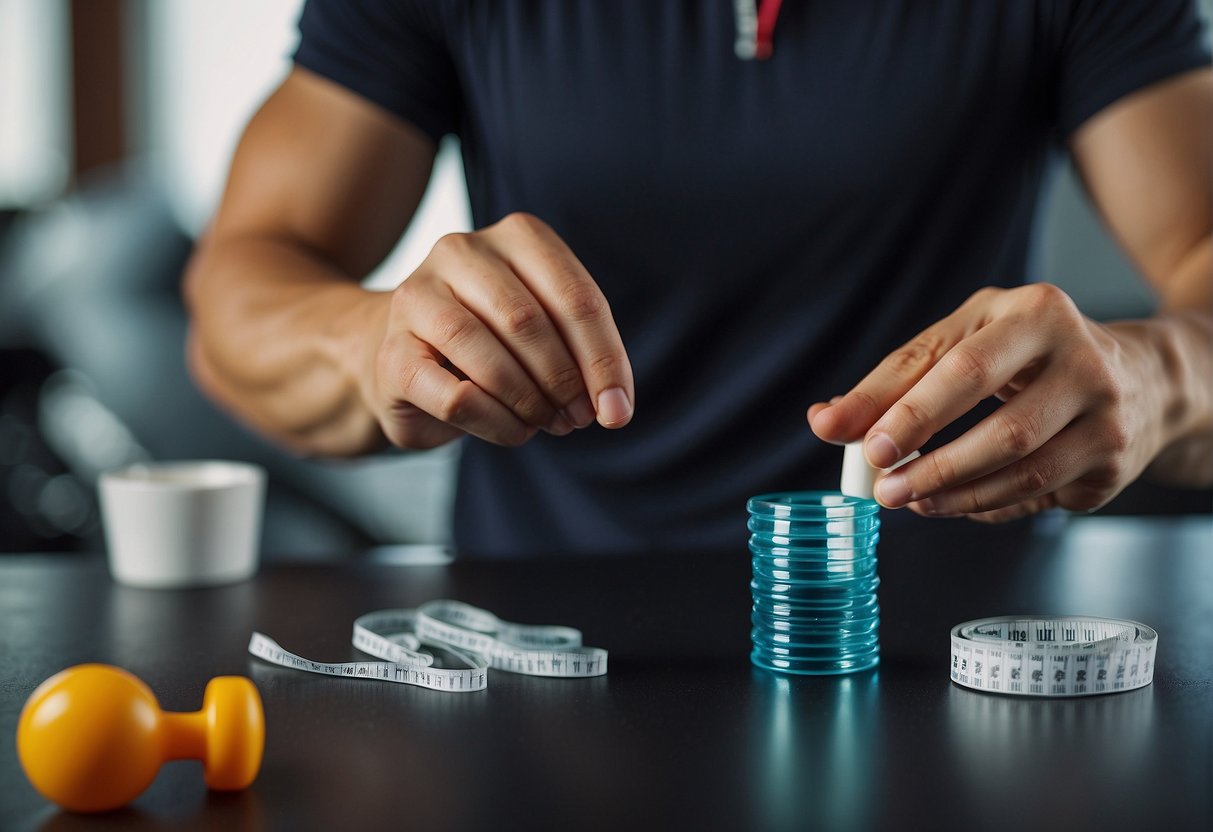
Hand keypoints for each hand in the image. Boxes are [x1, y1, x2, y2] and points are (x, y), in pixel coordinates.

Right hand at [365, 212, 633, 448]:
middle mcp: (461, 251)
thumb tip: (614, 408)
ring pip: (490, 357)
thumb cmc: (493, 345)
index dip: (604, 360)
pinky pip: (457, 396)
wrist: (403, 360)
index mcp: (516, 236)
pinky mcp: (393, 352)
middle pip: (530, 322)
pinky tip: (513, 430)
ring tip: (547, 423)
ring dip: (530, 403)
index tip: (618, 411)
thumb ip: (583, 356)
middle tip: (579, 419)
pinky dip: (496, 423)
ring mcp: (417, 297)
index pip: (576, 297)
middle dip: (566, 382)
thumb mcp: (547, 333)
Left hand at [808, 283, 1169, 521]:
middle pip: (1002, 425)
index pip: (962, 367)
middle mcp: (1082, 359)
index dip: (907, 411)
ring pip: (1021, 468)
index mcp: (1035, 313)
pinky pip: (1036, 493)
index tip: (861, 444)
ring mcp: (1106, 413)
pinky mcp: (1112, 460)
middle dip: (932, 460)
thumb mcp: (961, 342)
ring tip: (904, 498)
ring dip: (952, 492)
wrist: (1138, 377)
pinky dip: (981, 505)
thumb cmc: (1025, 356)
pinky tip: (942, 503)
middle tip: (881, 485)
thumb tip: (825, 422)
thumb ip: (892, 381)